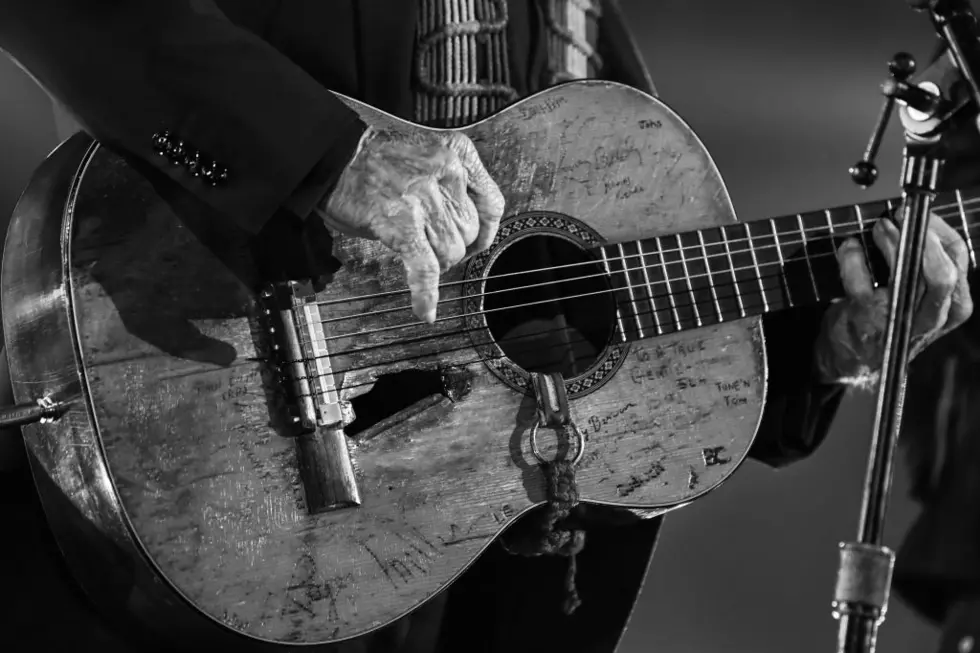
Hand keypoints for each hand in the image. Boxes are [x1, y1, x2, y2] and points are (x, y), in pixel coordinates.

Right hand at [317, 127, 504, 322]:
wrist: (329, 149)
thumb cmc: (371, 153)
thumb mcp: (425, 153)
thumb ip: (448, 182)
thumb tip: (460, 221)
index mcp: (456, 153)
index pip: (491, 203)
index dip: (486, 230)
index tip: (478, 241)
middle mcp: (445, 173)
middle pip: (469, 232)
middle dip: (452, 246)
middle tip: (430, 246)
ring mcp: (424, 199)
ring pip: (451, 252)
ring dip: (436, 263)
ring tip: (416, 255)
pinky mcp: (401, 223)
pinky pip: (424, 268)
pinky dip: (425, 294)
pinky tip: (424, 310)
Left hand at [815, 210, 972, 385]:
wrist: (854, 361)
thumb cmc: (889, 321)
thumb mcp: (923, 299)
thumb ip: (929, 267)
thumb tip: (921, 222)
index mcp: (953, 306)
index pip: (959, 258)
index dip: (939, 229)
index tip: (921, 213)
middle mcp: (932, 317)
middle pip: (943, 271)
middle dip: (922, 236)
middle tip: (901, 216)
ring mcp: (899, 319)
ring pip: (907, 272)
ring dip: (890, 241)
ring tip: (879, 227)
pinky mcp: (867, 318)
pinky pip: (860, 280)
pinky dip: (852, 257)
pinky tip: (850, 248)